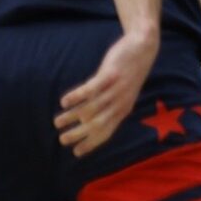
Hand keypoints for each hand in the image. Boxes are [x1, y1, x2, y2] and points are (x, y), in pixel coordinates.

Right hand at [54, 29, 158, 156]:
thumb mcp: (124, 93)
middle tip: (62, 139)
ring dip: (72, 117)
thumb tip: (90, 121)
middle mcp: (121, 102)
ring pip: (91, 108)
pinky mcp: (111, 74)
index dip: (92, 143)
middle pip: (97, 124)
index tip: (76, 153)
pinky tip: (64, 101)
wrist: (143, 47)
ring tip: (57, 122)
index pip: (107, 132)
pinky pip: (91, 89)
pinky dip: (77, 97)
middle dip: (79, 134)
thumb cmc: (130, 72)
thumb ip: (111, 106)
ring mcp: (116, 88)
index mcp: (124, 109)